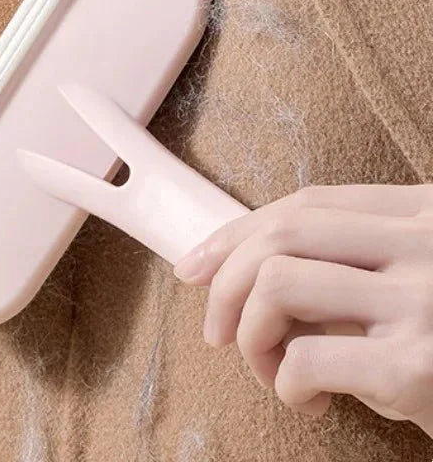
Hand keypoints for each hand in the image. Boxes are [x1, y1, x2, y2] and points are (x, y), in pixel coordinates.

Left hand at [172, 184, 432, 434]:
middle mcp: (428, 242)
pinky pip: (306, 358)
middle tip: (213, 330)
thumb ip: (353, 265)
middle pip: (283, 234)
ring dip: (250, 334)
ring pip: (277, 283)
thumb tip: (242, 272)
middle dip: (224, 280)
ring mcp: (427, 299)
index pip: (305, 204)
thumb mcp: (415, 282)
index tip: (195, 264)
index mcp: (425, 212)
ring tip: (271, 369)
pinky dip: (283, 383)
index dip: (237, 232)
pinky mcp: (421, 366)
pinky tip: (307, 401)